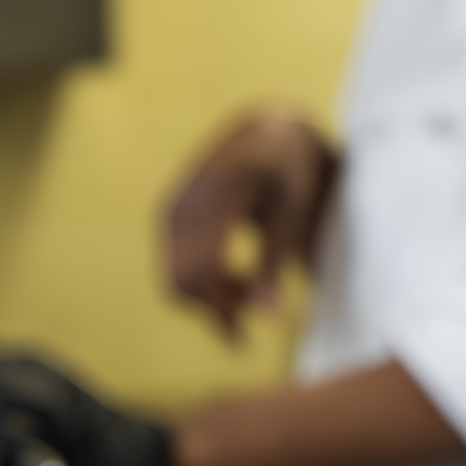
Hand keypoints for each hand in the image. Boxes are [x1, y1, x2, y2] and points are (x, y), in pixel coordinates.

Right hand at [167, 106, 336, 336]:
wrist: (269, 131)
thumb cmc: (292, 167)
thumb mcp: (296, 208)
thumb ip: (277, 259)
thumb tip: (269, 315)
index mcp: (219, 194)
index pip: (205, 267)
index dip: (224, 309)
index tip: (249, 334)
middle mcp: (185, 201)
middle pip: (182, 280)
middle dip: (216, 309)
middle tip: (258, 309)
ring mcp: (172, 208)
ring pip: (174, 279)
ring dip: (209, 299)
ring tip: (251, 292)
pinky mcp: (169, 215)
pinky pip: (174, 264)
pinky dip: (201, 283)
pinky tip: (235, 276)